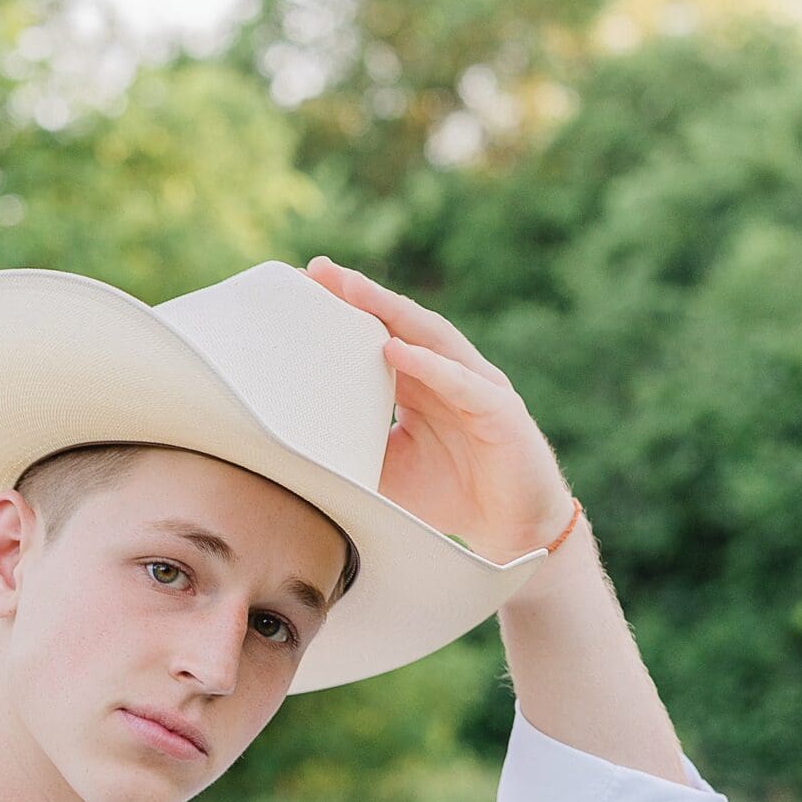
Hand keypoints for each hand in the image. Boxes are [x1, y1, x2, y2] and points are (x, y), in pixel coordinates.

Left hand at [306, 253, 574, 564]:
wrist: (511, 531)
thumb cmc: (449, 496)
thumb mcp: (386, 472)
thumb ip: (350, 450)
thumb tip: (290, 451)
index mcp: (419, 382)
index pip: (378, 336)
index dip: (345, 311)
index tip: (303, 286)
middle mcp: (447, 372)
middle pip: (400, 323)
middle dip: (361, 294)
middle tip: (319, 269)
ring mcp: (476, 385)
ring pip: (431, 338)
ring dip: (392, 312)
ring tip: (353, 291)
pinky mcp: (499, 410)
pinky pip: (462, 382)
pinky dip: (429, 365)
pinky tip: (396, 350)